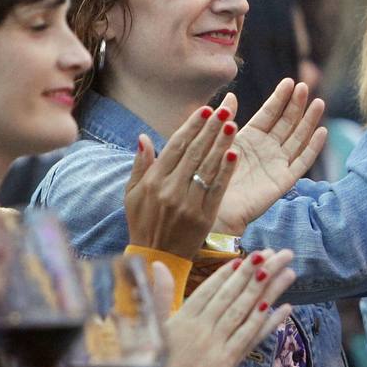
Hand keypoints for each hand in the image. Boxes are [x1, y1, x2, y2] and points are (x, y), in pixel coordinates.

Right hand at [125, 97, 238, 258]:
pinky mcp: (203, 217)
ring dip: (221, 145)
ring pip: (207, 168)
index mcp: (153, 182)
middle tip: (225, 109)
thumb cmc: (143, 223)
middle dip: (210, 129)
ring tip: (232, 124)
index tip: (205, 110)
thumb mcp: (132, 194)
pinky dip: (226, 172)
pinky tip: (234, 155)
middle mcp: (170, 190)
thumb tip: (144, 137)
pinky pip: (217, 190)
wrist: (156, 257)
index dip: (192, 127)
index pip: (175, 147)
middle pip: (194, 153)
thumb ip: (140, 165)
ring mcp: (188, 204)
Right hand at [143, 251, 295, 366]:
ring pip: (247, 312)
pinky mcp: (227, 363)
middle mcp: (201, 328)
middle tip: (277, 253)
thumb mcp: (151, 326)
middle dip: (258, 271)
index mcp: (182, 318)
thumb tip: (156, 263)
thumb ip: (159, 294)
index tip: (249, 255)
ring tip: (288, 271)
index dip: (232, 271)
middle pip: (234, 294)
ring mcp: (216, 346)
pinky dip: (269, 322)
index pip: (212, 288)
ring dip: (270, 290)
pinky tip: (285, 307)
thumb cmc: (149, 364)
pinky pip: (251, 338)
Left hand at [211, 79, 327, 233]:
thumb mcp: (218, 143)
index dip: (279, 98)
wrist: (212, 207)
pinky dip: (313, 148)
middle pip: (286, 123)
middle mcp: (267, 149)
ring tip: (318, 102)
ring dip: (309, 121)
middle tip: (304, 86)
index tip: (288, 81)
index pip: (269, 113)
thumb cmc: (211, 175)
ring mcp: (277, 163)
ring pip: (298, 138)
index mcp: (250, 138)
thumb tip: (231, 96)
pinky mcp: (283, 180)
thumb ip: (226, 120)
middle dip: (296, 105)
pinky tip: (322, 131)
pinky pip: (302, 162)